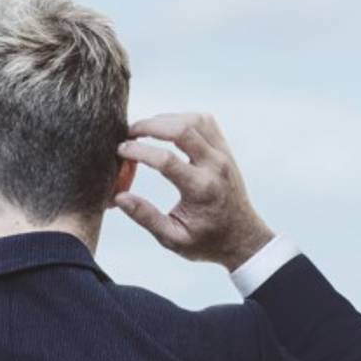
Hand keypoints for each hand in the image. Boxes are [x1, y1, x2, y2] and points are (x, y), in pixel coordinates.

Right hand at [115, 111, 275, 269]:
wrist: (242, 237)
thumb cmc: (206, 241)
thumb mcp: (172, 238)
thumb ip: (145, 217)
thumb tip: (119, 197)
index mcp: (201, 189)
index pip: (165, 159)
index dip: (138, 151)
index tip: (119, 151)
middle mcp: (215, 166)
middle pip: (182, 129)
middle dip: (150, 125)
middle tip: (128, 133)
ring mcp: (223, 155)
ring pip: (195, 120)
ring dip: (166, 119)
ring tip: (144, 130)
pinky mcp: (225, 150)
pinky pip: (205, 122)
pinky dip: (182, 119)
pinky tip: (166, 129)